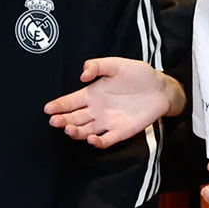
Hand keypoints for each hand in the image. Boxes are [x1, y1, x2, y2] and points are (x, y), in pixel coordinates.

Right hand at [45, 57, 182, 147]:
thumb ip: (98, 66)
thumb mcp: (117, 64)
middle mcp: (96, 110)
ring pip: (85, 131)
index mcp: (92, 94)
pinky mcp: (120, 132)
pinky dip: (97, 142)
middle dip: (62, 120)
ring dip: (76, 132)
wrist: (160, 88)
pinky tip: (92, 139)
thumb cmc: (138, 74)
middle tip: (55, 121)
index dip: (59, 105)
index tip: (48, 109)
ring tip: (69, 130)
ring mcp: (107, 122)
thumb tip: (82, 75)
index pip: (70, 101)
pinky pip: (106, 140)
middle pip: (74, 118)